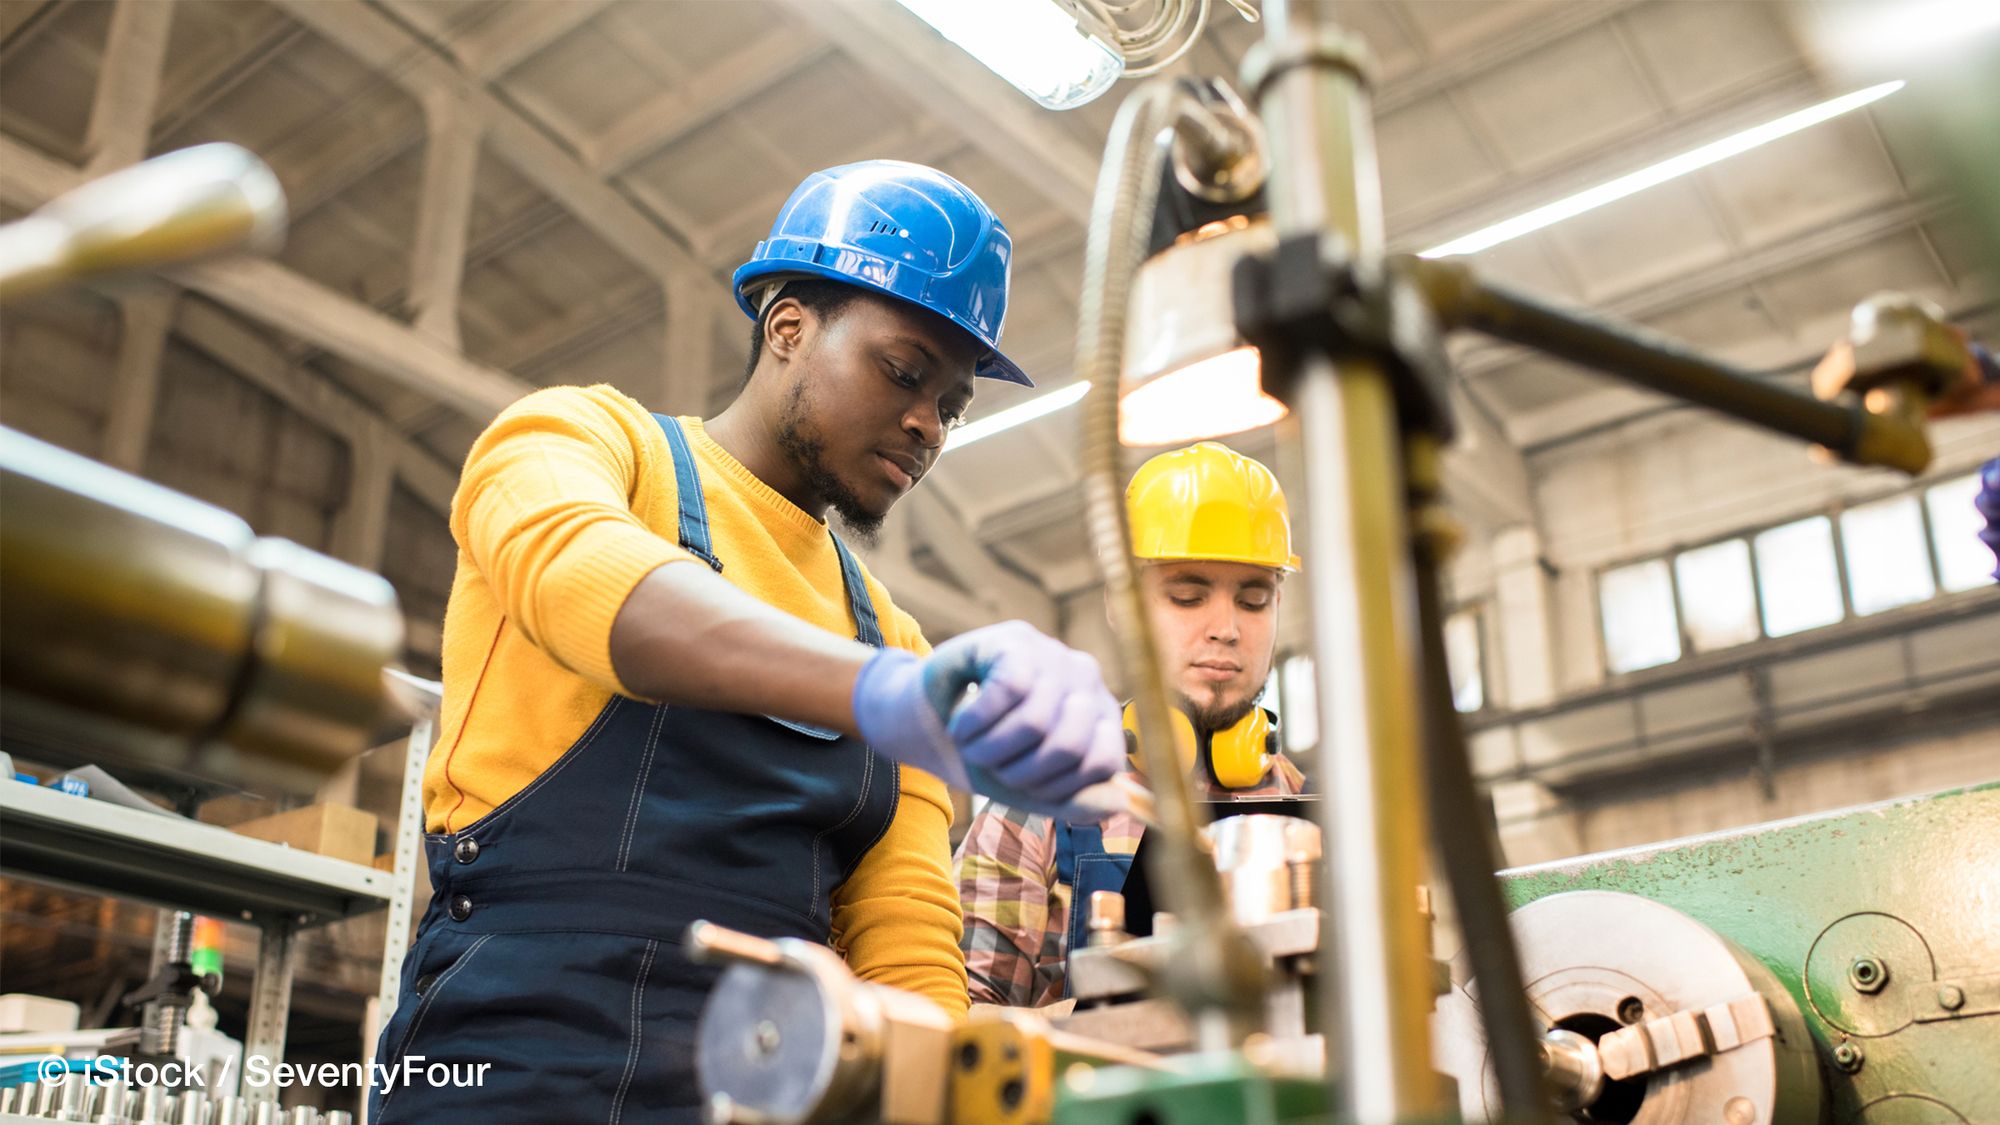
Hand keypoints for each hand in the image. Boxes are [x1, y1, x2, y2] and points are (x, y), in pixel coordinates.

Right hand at [852, 621, 1126, 819]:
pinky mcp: (1016, 639)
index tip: (1022, 786)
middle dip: (1016, 772)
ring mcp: (1054, 654)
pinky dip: (973, 722)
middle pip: (1066, 746)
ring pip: (1034, 721)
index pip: (1103, 764)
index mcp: (1101, 717)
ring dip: (988, 749)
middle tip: (988, 763)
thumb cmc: (985, 753)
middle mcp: (1087, 679)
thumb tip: (1117, 802)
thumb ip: (1073, 800)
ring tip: (969, 744)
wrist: (926, 722)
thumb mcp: (1030, 787)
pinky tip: (960, 723)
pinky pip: (1007, 691)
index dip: (1057, 788)